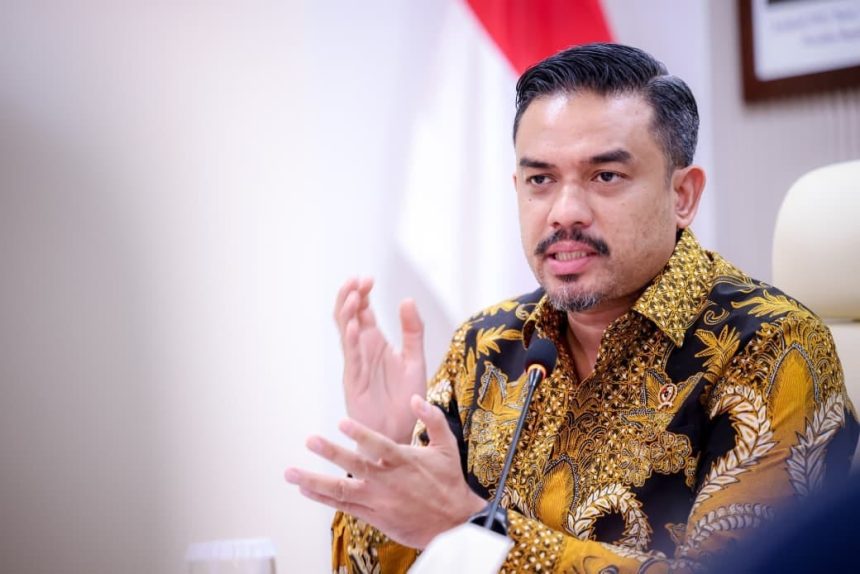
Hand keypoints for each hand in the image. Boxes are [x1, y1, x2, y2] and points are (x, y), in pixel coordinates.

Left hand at [285, 395, 485, 548]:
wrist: (453, 521)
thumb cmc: (449, 481)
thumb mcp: (447, 445)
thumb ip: (432, 419)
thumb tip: (414, 398)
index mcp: (403, 460)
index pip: (378, 445)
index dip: (360, 434)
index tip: (342, 422)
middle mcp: (386, 480)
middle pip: (355, 466)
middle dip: (331, 453)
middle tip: (310, 440)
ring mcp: (377, 499)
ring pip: (341, 490)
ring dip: (313, 481)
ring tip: (291, 472)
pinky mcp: (373, 516)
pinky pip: (343, 506)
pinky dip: (323, 498)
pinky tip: (305, 490)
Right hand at [334, 278, 426, 443]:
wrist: (401, 432)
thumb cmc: (405, 399)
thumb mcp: (415, 359)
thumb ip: (412, 331)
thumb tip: (407, 299)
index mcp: (376, 343)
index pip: (363, 311)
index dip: (363, 293)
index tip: (369, 279)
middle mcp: (363, 351)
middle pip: (348, 317)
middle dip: (350, 297)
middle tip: (358, 280)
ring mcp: (356, 365)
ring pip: (345, 334)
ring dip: (347, 314)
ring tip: (353, 296)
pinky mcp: (354, 382)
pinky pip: (351, 359)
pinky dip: (351, 342)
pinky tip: (355, 328)